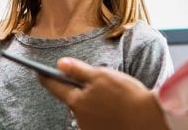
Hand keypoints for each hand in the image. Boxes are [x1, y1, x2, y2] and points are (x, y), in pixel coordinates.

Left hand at [38, 57, 168, 129]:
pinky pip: (96, 119)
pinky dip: (101, 113)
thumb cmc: (127, 96)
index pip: (54, 87)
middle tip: (94, 83)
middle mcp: (79, 116)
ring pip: (85, 109)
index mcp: (77, 100)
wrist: (149, 120)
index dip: (46, 78)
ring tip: (113, 97)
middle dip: (77, 90)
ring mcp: (89, 127)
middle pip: (72, 99)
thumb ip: (78, 70)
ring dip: (92, 102)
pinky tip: (115, 109)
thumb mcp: (102, 76)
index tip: (39, 72)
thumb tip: (59, 63)